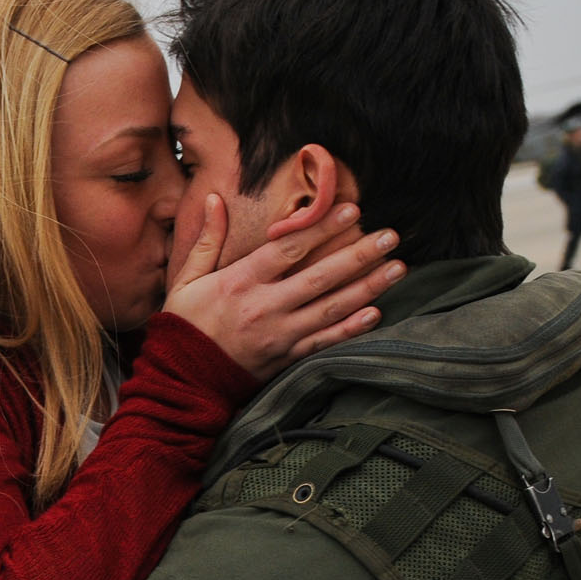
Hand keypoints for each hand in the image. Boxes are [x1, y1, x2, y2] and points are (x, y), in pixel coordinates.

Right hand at [163, 197, 404, 381]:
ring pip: (332, 308)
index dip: (323, 228)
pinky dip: (352, 329)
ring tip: (397, 268)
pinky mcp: (287, 358)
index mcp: (240, 282)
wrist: (182, 380)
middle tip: (391, 236)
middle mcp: (265, 307)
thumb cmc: (186, 325)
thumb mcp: (187, 279)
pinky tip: (377, 313)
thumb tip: (216, 198)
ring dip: (368, 287)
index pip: (289, 249)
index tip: (352, 210)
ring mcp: (280, 335)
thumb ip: (208, 239)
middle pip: (321, 277)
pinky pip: (326, 342)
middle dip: (360, 255)